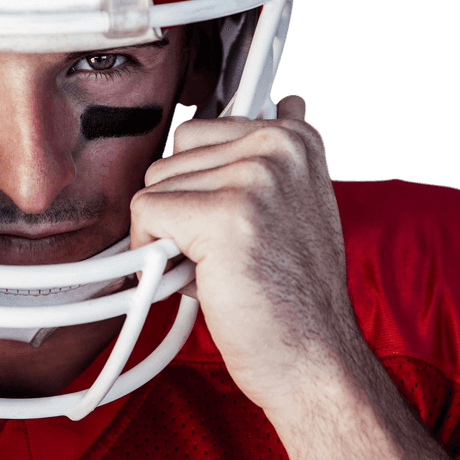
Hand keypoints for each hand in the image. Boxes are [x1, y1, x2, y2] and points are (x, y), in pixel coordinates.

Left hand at [131, 97, 459, 459]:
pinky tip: (196, 279)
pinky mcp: (225, 214)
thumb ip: (275, 156)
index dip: (195, 187)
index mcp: (294, 138)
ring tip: (218, 267)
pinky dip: (151, 254)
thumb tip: (288, 99)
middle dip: (180, 212)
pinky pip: (145, 214)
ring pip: (153, 186)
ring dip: (169, 235)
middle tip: (223, 254)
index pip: (196, 132)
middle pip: (170, 159)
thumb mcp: (299, 204)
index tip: (219, 218)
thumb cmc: (294, 294)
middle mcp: (277, 146)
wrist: (314, 360)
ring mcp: (254, 176)